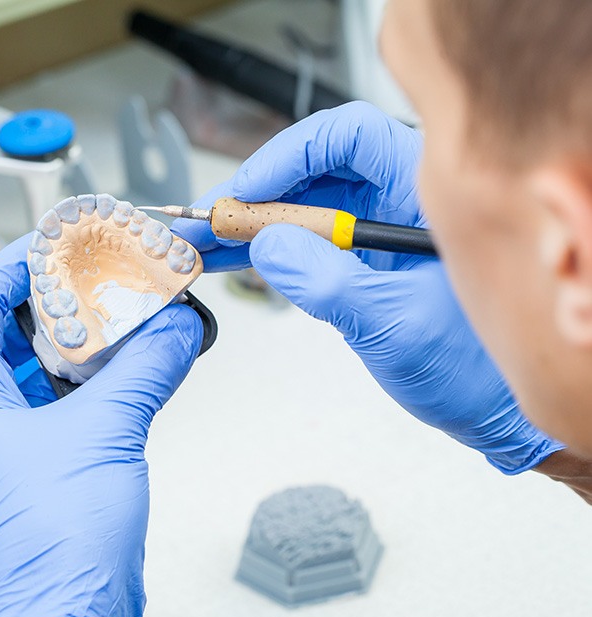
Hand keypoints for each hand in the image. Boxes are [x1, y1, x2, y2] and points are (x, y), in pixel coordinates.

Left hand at [0, 235, 202, 616]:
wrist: (75, 612)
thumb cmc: (58, 541)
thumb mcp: (106, 431)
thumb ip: (147, 368)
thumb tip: (178, 327)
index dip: (15, 265)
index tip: (56, 243)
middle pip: (14, 333)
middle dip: (60, 301)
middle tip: (102, 274)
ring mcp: (16, 442)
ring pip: (47, 368)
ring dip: (87, 341)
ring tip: (125, 311)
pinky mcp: (51, 460)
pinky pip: (72, 401)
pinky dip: (103, 378)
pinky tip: (138, 362)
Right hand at [175, 102, 562, 471]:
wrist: (484, 407)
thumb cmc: (471, 366)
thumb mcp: (396, 325)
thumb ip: (329, 283)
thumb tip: (268, 246)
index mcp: (425, 194)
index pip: (351, 138)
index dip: (292, 155)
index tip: (249, 190)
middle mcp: (396, 202)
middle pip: (313, 171)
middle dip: (254, 196)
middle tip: (207, 221)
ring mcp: (372, 233)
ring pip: (300, 208)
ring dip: (249, 225)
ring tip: (203, 242)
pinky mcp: (355, 263)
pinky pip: (302, 244)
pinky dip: (263, 252)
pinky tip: (228, 259)